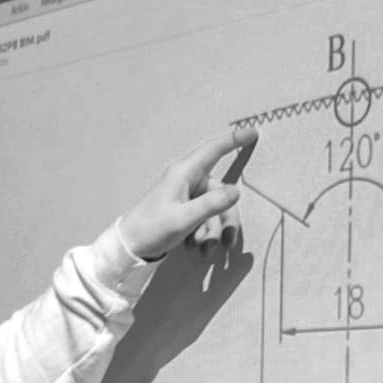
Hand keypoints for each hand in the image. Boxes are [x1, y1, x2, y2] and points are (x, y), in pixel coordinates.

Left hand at [117, 125, 258, 261]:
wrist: (129, 248)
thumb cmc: (152, 228)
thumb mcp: (184, 218)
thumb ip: (211, 204)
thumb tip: (237, 191)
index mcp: (184, 173)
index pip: (214, 150)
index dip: (234, 140)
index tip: (254, 131)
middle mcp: (186, 181)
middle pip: (221, 193)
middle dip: (225, 220)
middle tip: (228, 243)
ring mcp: (185, 197)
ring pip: (214, 211)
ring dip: (213, 232)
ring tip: (203, 250)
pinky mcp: (183, 211)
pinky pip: (203, 219)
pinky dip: (202, 234)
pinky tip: (192, 246)